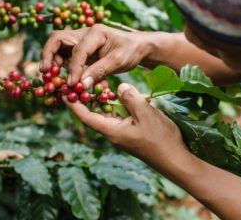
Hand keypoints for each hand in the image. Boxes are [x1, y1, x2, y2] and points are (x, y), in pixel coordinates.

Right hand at [40, 24, 153, 87]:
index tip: (71, 84)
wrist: (138, 47)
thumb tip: (81, 85)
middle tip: (45, 73)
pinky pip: (65, 55)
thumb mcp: (119, 62)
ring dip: (53, 60)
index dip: (73, 68)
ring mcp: (81, 40)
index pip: (78, 50)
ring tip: (53, 76)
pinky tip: (64, 77)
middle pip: (57, 39)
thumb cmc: (131, 51)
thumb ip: (99, 72)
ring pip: (58, 46)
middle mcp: (85, 33)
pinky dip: (61, 65)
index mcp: (96, 33)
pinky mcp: (81, 49)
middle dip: (49, 55)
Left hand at [63, 82, 187, 162]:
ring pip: (108, 114)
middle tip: (81, 81)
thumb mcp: (145, 114)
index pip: (86, 116)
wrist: (175, 158)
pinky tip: (121, 95)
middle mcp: (113, 132)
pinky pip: (119, 116)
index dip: (74, 104)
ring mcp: (122, 133)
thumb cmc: (160, 139)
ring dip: (103, 100)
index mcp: (111, 130)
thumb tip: (120, 87)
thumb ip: (130, 98)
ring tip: (99, 84)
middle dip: (87, 98)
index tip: (65, 91)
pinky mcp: (131, 132)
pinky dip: (117, 105)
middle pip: (94, 114)